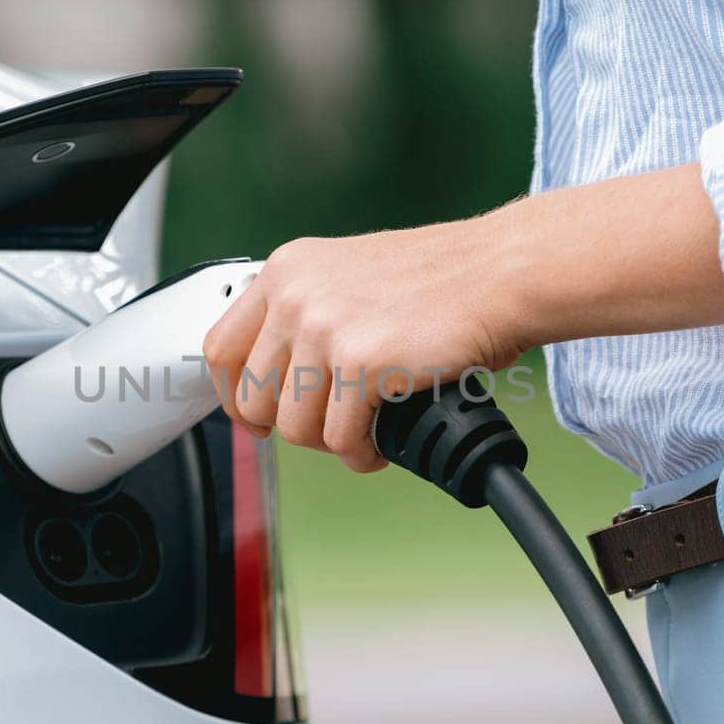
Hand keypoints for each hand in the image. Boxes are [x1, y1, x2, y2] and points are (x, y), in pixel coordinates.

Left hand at [202, 216, 529, 471]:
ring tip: (366, 432)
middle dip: (291, 426)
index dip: (236, 396)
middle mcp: (295, 295)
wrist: (503, 272)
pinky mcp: (362, 363)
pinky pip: (342, 438)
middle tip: (330, 428)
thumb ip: (306, 315)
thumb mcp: (348, 276)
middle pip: (252, 398)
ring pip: (294, 428)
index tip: (260, 416)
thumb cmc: (444, 280)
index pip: (220, 350)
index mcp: (287, 270)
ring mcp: (325, 328)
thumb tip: (279, 379)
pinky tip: (386, 440)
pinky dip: (364, 453)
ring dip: (331, 443)